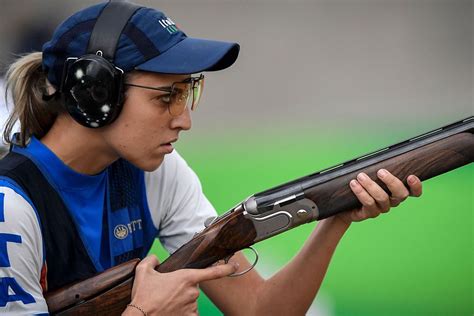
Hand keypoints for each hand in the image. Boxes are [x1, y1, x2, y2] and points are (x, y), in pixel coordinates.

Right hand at [123, 255, 237, 315]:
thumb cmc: (143, 297)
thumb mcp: (143, 272)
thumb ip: (151, 260)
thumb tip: (155, 259)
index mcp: (186, 277)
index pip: (213, 272)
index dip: (227, 268)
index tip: (234, 266)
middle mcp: (193, 292)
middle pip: (194, 288)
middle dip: (183, 289)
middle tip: (167, 292)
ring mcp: (192, 307)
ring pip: (191, 302)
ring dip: (182, 301)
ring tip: (166, 303)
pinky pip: (190, 314)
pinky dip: (183, 312)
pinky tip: (171, 310)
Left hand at [336, 169, 421, 224]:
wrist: (345, 205)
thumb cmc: (361, 187)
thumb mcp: (369, 177)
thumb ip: (376, 169)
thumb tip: (376, 156)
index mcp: (396, 192)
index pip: (413, 192)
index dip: (416, 186)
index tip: (411, 177)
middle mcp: (392, 201)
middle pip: (401, 194)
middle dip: (392, 182)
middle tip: (381, 172)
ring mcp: (381, 208)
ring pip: (382, 198)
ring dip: (371, 185)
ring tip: (360, 176)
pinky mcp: (369, 213)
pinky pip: (369, 203)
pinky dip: (361, 193)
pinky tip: (354, 184)